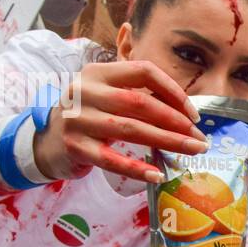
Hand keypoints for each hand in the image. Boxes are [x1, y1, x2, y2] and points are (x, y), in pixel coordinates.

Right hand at [33, 60, 204, 182]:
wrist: (47, 141)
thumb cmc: (88, 115)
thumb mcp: (105, 92)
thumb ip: (134, 88)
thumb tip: (165, 80)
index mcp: (98, 72)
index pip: (143, 71)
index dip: (173, 91)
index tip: (193, 113)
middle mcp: (85, 91)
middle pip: (141, 103)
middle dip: (176, 121)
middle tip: (200, 137)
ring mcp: (78, 119)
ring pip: (131, 129)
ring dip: (168, 141)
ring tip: (192, 151)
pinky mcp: (75, 147)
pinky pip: (112, 159)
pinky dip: (137, 168)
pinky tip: (158, 175)